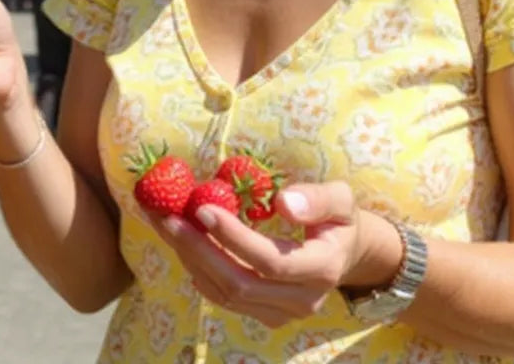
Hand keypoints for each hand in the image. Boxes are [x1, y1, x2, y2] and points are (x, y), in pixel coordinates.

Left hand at [150, 182, 397, 329]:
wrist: (346, 253)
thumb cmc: (340, 219)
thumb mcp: (340, 198)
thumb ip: (317, 199)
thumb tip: (282, 201)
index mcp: (322, 268)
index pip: (270, 261)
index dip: (233, 238)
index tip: (202, 208)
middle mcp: (302, 300)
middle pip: (240, 283)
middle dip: (199, 250)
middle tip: (169, 218)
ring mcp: (282, 314)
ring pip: (227, 294)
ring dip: (192, 259)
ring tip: (167, 225)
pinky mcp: (266, 315)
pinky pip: (225, 299)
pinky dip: (200, 271)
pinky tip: (184, 245)